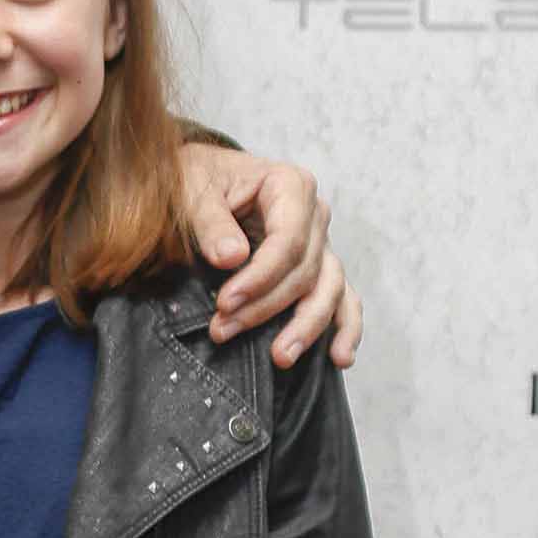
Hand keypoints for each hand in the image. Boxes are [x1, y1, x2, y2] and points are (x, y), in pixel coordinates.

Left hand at [179, 144, 360, 367]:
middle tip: (223, 330)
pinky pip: (342, 298)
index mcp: (291, 186)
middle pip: (305, 271)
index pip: (289, 240)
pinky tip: (339, 357)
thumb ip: (211, 223)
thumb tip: (231, 257)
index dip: (260, 277)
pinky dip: (344, 327)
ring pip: (328, 289)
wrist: (201, 180)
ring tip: (281, 358)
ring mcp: (321, 243)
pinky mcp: (318, 268)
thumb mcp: (192, 193)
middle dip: (265, 307)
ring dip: (305, 326)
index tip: (225, 303)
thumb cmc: (197, 181)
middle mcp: (315, 215)